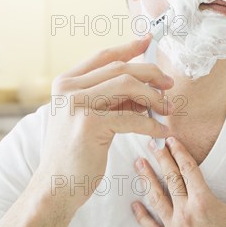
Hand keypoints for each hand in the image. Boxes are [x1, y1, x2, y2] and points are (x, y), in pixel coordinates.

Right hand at [34, 35, 172, 210]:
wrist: (56, 185)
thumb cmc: (75, 152)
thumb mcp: (87, 115)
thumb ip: (109, 97)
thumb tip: (144, 85)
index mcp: (66, 82)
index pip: (103, 56)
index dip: (129, 47)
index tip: (148, 41)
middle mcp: (68, 89)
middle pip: (120, 68)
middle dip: (150, 73)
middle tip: (169, 84)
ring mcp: (77, 104)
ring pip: (127, 86)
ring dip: (153, 96)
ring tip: (167, 108)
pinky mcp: (89, 124)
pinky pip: (132, 117)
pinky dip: (151, 124)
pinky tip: (160, 132)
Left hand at [132, 137, 225, 226]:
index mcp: (204, 202)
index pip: (188, 169)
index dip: (179, 152)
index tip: (171, 140)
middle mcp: (186, 213)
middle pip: (170, 179)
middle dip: (160, 159)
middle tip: (151, 143)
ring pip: (157, 199)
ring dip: (147, 179)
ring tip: (139, 164)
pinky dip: (142, 216)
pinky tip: (135, 205)